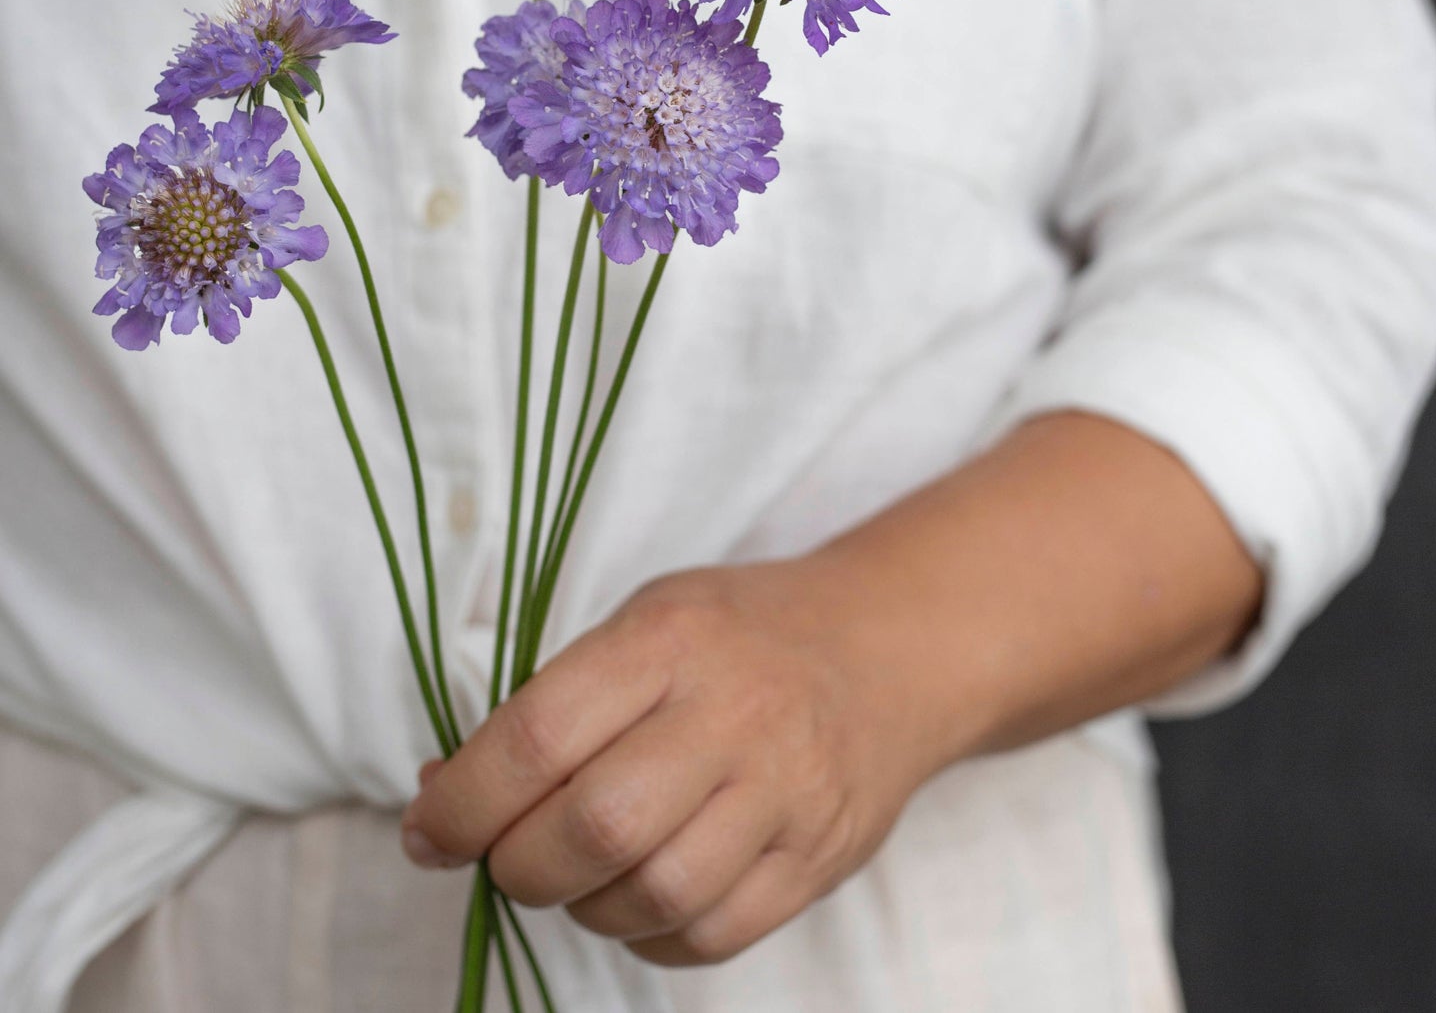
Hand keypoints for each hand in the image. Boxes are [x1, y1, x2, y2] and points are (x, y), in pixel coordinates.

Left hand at [400, 557, 938, 965]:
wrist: (886, 648)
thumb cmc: (742, 632)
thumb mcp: (648, 620)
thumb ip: (554, 700)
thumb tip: (441, 791)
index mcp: (670, 640)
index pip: (539, 735)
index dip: (462, 800)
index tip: (428, 829)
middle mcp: (733, 713)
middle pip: (594, 827)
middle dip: (516, 864)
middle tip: (504, 855)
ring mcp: (786, 791)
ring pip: (652, 895)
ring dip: (580, 905)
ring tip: (574, 872)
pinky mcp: (819, 857)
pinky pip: (710, 936)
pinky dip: (647, 935)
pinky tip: (635, 897)